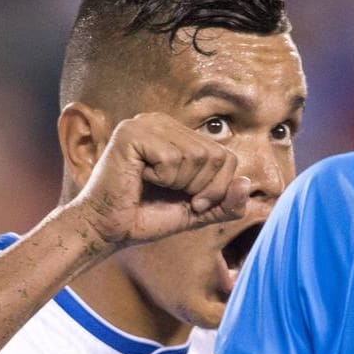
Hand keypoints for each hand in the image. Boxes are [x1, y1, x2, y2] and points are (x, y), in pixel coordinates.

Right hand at [71, 113, 251, 248]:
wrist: (107, 230)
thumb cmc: (147, 218)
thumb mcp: (197, 212)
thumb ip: (226, 202)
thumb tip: (247, 182)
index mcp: (177, 134)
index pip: (225, 156)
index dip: (217, 188)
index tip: (193, 203)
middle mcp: (161, 122)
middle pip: (216, 155)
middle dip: (202, 188)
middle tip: (174, 197)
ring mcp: (145, 123)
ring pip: (196, 156)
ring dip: (180, 184)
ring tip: (154, 186)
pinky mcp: (131, 133)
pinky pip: (172, 158)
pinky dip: (162, 178)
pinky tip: (140, 178)